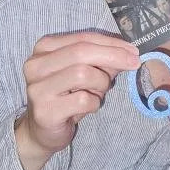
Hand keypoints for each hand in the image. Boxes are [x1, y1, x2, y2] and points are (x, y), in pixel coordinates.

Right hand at [16, 32, 138, 169]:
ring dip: (101, 83)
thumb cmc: (66, 96)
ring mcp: (37, 88)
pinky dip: (94, 103)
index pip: (83, 38)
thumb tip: (128, 53)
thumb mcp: (83, 72)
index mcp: (44, 48)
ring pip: (83, 74)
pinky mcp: (45, 111)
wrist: (43, 130)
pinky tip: (88, 107)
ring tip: (98, 93)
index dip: (111, 43)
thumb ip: (101, 60)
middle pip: (81, 52)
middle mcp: (35, 65)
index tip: (133, 50)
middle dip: (113, 56)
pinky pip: (84, 100)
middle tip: (134, 63)